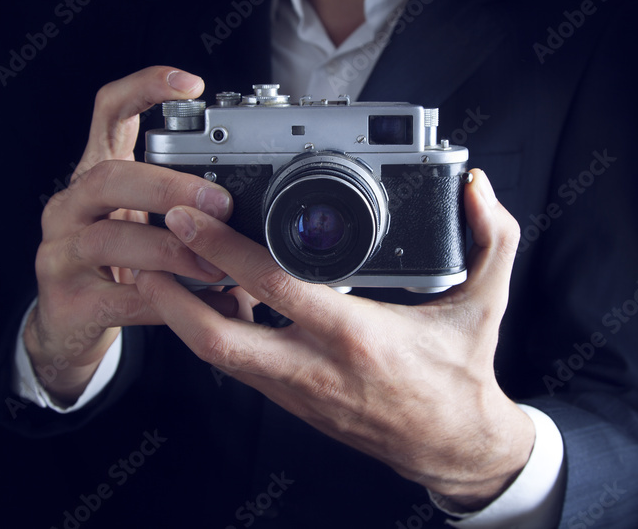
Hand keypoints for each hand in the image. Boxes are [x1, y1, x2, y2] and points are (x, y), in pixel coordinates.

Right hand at [26, 66, 237, 404]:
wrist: (68, 326)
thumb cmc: (116, 265)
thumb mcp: (146, 224)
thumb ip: (187, 209)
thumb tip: (255, 213)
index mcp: (96, 174)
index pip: (109, 111)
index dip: (144, 89)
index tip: (191, 84)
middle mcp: (70, 205)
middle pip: (109, 176)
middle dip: (168, 187)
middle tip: (219, 204)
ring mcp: (61, 252)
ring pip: (111, 238)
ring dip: (172, 250)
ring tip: (216, 268)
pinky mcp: (67, 301)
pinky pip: (122, 297)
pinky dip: (169, 303)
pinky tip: (201, 306)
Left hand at [135, 168, 534, 506]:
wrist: (452, 448)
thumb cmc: (461, 377)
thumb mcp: (485, 305)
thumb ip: (492, 240)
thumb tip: (481, 189)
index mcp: (357, 336)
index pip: (274, 285)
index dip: (223, 248)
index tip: (189, 214)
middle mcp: (315, 368)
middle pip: (217, 337)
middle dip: (171, 292)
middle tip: (144, 246)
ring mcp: (296, 390)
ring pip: (217, 355)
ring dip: (180, 313)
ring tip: (157, 267)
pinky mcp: (290, 402)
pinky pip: (236, 365)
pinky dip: (212, 331)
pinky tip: (207, 299)